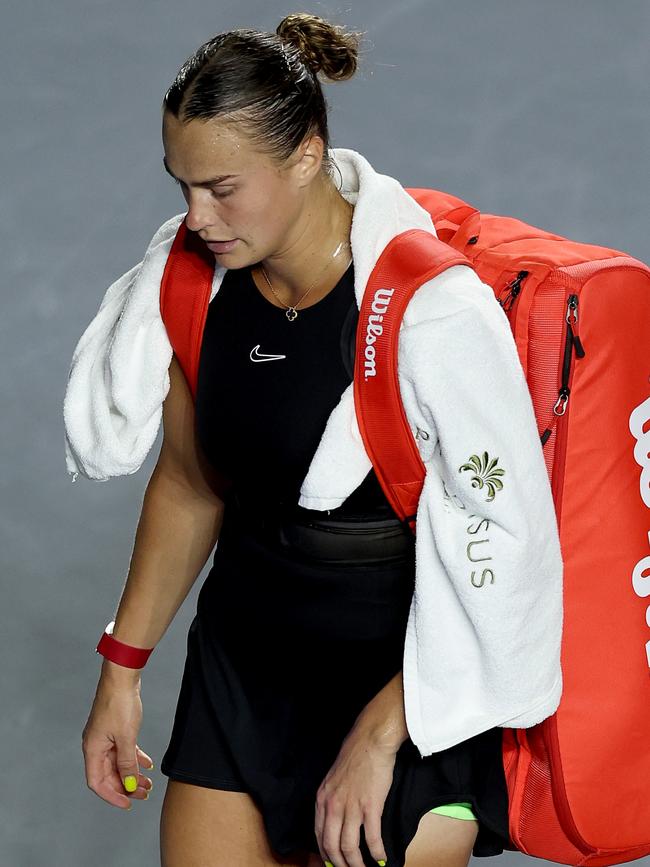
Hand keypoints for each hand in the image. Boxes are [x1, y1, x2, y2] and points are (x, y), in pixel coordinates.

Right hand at [82, 674, 153, 809]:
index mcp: (92, 749)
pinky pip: (124, 750)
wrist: (122, 677)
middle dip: (126, 786)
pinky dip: (135, 758)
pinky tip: (147, 764)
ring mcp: (105, 737)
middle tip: (144, 793)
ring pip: (118, 762)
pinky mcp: (115, 728)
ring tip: (148, 783)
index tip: (128, 804)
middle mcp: (96, 745)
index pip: (97, 783)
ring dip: (132, 773)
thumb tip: (128, 784)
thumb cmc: (120, 703)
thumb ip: (127, 763)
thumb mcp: (126, 737)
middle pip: (109, 774)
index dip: (112, 795)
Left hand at [314, 722, 395, 866]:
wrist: (370, 740)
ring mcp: (351, 807)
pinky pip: (371, 838)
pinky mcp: (370, 806)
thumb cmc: (355, 756)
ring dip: (357, 864)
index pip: (319, 836)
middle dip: (340, 865)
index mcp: (322, 799)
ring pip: (350, 847)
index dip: (326, 855)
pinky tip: (382, 858)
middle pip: (332, 846)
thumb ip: (332, 799)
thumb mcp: (334, 778)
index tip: (333, 864)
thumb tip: (336, 820)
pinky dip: (377, 852)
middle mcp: (333, 805)